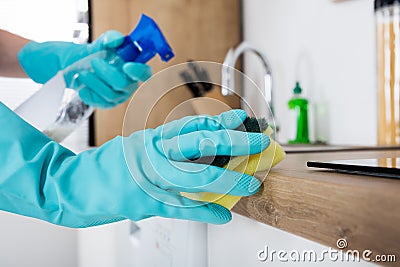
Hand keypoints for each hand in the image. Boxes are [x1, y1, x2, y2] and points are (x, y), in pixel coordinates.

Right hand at [0, 107, 269, 226]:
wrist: (76, 185)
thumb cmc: (111, 167)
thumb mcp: (139, 148)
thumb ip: (167, 149)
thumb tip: (200, 150)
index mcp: (153, 139)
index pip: (192, 125)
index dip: (220, 121)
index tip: (242, 119)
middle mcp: (154, 154)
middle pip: (200, 144)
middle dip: (234, 143)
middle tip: (259, 143)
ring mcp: (151, 178)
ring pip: (195, 175)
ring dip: (227, 180)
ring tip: (251, 183)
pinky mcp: (146, 202)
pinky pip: (181, 207)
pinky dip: (204, 211)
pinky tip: (223, 214)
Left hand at [18, 30, 150, 107]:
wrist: (80, 64)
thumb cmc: (99, 53)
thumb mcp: (104, 41)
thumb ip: (112, 37)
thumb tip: (117, 40)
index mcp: (134, 69)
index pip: (145, 73)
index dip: (139, 71)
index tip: (126, 65)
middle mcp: (130, 84)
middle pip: (123, 84)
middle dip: (107, 73)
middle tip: (94, 61)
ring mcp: (119, 96)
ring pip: (110, 94)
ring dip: (94, 82)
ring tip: (82, 73)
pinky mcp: (106, 104)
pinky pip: (99, 102)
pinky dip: (89, 93)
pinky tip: (82, 86)